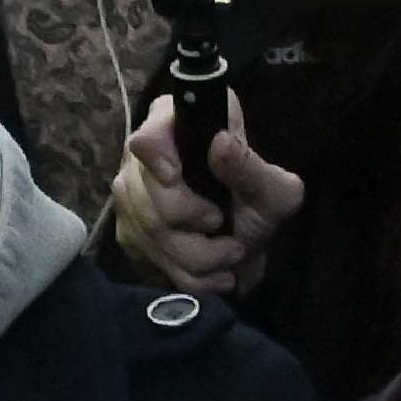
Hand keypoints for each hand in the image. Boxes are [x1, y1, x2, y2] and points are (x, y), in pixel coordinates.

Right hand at [105, 94, 302, 296]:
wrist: (241, 250)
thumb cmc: (257, 208)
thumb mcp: (274, 191)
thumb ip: (251, 169)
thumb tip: (221, 142)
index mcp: (179, 125)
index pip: (148, 135)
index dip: (155, 155)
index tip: (174, 176)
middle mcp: (144, 156)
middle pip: (147, 192)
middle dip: (190, 218)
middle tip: (221, 222)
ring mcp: (130, 194)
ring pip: (151, 232)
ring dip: (198, 254)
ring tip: (230, 252)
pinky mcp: (127, 231)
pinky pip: (151, 259)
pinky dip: (189, 274)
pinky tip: (214, 272)